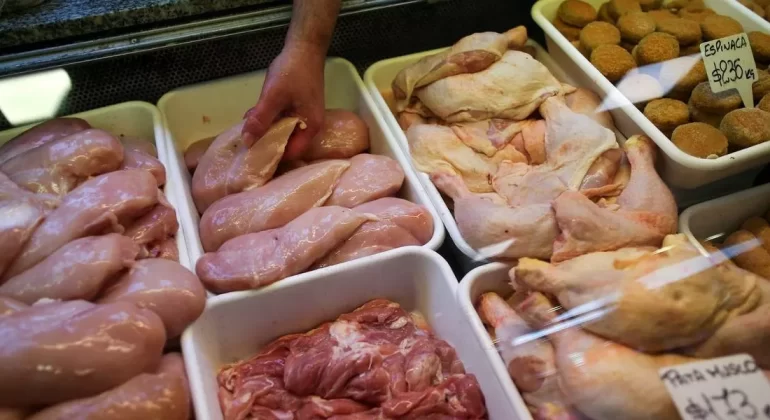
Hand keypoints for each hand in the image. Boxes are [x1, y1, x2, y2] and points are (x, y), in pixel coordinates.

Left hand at [242, 44, 324, 159]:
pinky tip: (253, 118)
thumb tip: (247, 142)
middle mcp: (310, 126)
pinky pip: (282, 120)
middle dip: (267, 145)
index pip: (292, 154)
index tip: (255, 161)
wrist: (304, 47)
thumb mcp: (273, 97)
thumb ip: (261, 119)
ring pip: (283, 131)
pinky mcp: (298, 106)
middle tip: (246, 149)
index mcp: (310, 128)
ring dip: (266, 132)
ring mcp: (304, 115)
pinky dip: (269, 120)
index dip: (274, 159)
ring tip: (246, 134)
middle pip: (288, 144)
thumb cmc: (293, 72)